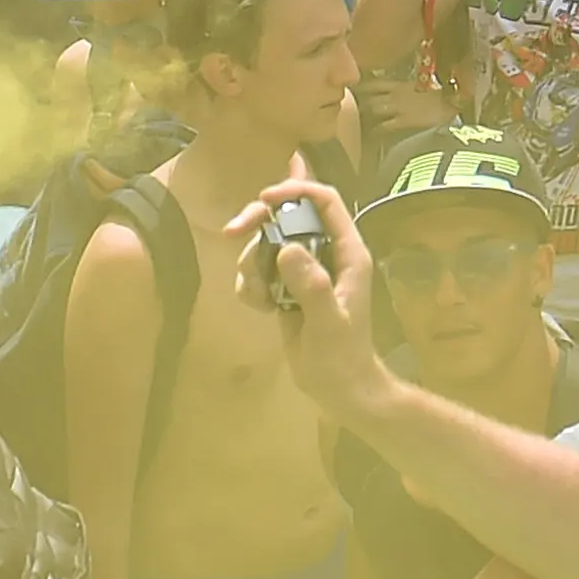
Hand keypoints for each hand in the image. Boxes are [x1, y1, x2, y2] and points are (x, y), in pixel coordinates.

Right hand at [224, 176, 396, 413]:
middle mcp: (327, 254)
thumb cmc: (343, 357)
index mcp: (348, 253)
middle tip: (231, 233)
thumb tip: (287, 249)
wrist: (339, 389)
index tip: (264, 199)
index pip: (326, 202)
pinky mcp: (288, 289)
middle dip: (259, 221)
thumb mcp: (328, 323)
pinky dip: (251, 285)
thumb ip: (311, 286)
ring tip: (259, 295)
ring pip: (269, 243)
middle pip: (290, 215)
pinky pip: (261, 271)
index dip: (297, 189)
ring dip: (252, 262)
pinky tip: (260, 308)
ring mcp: (306, 271)